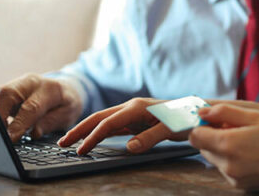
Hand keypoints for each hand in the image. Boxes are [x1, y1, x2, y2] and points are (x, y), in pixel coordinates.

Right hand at [0, 74, 82, 141]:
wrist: (65, 89)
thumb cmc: (65, 104)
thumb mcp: (67, 115)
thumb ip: (50, 123)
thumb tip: (34, 133)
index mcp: (49, 88)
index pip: (31, 107)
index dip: (19, 124)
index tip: (11, 138)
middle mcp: (30, 83)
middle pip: (6, 94)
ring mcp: (16, 84)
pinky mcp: (6, 90)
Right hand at [58, 97, 183, 154]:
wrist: (197, 111)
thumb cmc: (186, 118)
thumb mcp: (171, 129)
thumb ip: (150, 138)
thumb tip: (129, 148)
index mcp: (137, 107)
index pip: (108, 123)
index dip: (93, 137)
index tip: (81, 150)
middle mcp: (131, 107)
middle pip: (99, 117)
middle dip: (79, 129)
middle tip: (61, 143)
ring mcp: (132, 113)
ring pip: (104, 121)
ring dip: (86, 130)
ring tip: (70, 142)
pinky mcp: (136, 119)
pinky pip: (113, 126)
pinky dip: (99, 132)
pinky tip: (92, 139)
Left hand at [189, 104, 258, 191]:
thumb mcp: (255, 116)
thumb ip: (224, 112)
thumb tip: (202, 112)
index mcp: (228, 144)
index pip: (195, 136)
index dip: (203, 126)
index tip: (215, 120)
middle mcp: (227, 165)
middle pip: (204, 149)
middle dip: (214, 137)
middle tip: (237, 129)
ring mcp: (235, 179)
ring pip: (216, 161)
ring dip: (225, 150)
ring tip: (250, 142)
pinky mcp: (243, 187)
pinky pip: (228, 171)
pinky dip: (235, 162)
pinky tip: (254, 155)